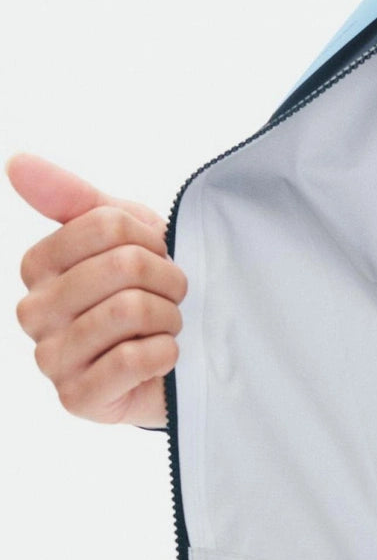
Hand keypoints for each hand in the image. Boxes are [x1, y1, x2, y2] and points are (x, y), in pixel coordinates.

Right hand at [7, 152, 187, 427]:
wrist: (177, 359)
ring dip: (168, 317)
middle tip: (171, 296)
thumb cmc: (146, 291)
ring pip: (128, 310)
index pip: (106, 226)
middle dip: (167, 279)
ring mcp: (51, 359)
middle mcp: (34, 312)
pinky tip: (163, 355)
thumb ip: (72, 198)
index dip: (150, 239)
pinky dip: (166, 352)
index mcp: (37, 267)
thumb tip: (15, 161)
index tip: (157, 258)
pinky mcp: (77, 397)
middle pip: (122, 266)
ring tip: (167, 325)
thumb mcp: (121, 234)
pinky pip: (133, 359)